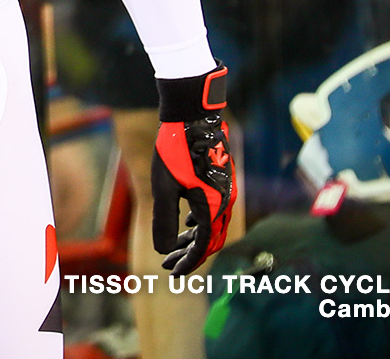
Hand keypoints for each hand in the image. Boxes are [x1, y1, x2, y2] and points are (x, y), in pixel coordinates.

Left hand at [153, 63, 235, 274]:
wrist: (193, 115)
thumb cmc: (175, 149)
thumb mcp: (163, 187)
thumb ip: (164, 220)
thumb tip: (164, 250)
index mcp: (212, 207)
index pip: (202, 247)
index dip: (187, 263)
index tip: (173, 273)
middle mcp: (224, 202)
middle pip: (210, 240)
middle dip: (190, 255)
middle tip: (168, 263)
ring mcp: (225, 191)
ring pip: (212, 225)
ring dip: (194, 239)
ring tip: (174, 247)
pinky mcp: (221, 180)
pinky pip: (214, 211)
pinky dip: (200, 223)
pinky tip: (187, 223)